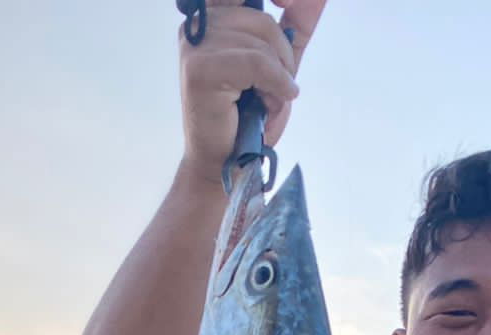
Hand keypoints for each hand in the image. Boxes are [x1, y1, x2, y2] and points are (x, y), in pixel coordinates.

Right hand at [178, 1, 327, 187]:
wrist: (226, 162)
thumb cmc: (248, 117)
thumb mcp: (279, 64)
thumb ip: (295, 26)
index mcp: (212, 17)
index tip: (288, 2)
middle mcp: (198, 25)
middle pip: (262, 20)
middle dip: (281, 57)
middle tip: (273, 88)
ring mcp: (195, 45)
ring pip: (261, 43)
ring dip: (276, 78)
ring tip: (262, 102)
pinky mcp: (199, 69)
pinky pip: (256, 63)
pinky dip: (273, 85)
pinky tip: (270, 103)